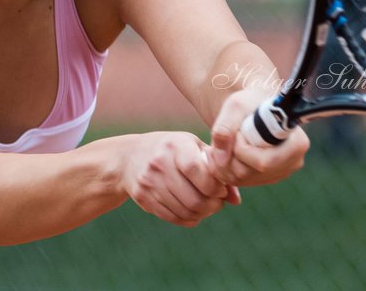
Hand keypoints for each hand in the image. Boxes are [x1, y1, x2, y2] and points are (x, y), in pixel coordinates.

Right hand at [121, 131, 241, 227]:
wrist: (130, 156)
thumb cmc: (171, 149)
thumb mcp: (192, 147)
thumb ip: (215, 168)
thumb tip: (235, 199)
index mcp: (174, 146)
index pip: (196, 170)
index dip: (214, 185)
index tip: (220, 188)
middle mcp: (159, 163)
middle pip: (194, 197)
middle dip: (213, 205)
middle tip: (218, 202)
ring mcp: (149, 182)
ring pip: (185, 210)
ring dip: (203, 213)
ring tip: (207, 206)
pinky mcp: (143, 198)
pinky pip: (173, 218)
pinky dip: (189, 219)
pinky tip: (194, 211)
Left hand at [205, 89, 308, 187]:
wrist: (253, 106)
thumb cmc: (249, 102)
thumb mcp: (236, 106)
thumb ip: (225, 127)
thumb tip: (221, 158)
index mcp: (296, 144)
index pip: (264, 162)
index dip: (242, 150)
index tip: (237, 131)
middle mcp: (292, 162)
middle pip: (250, 173)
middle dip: (229, 156)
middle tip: (224, 136)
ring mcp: (279, 172)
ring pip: (242, 179)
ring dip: (223, 162)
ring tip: (220, 142)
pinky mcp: (266, 177)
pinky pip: (240, 181)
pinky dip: (225, 168)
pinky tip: (223, 151)